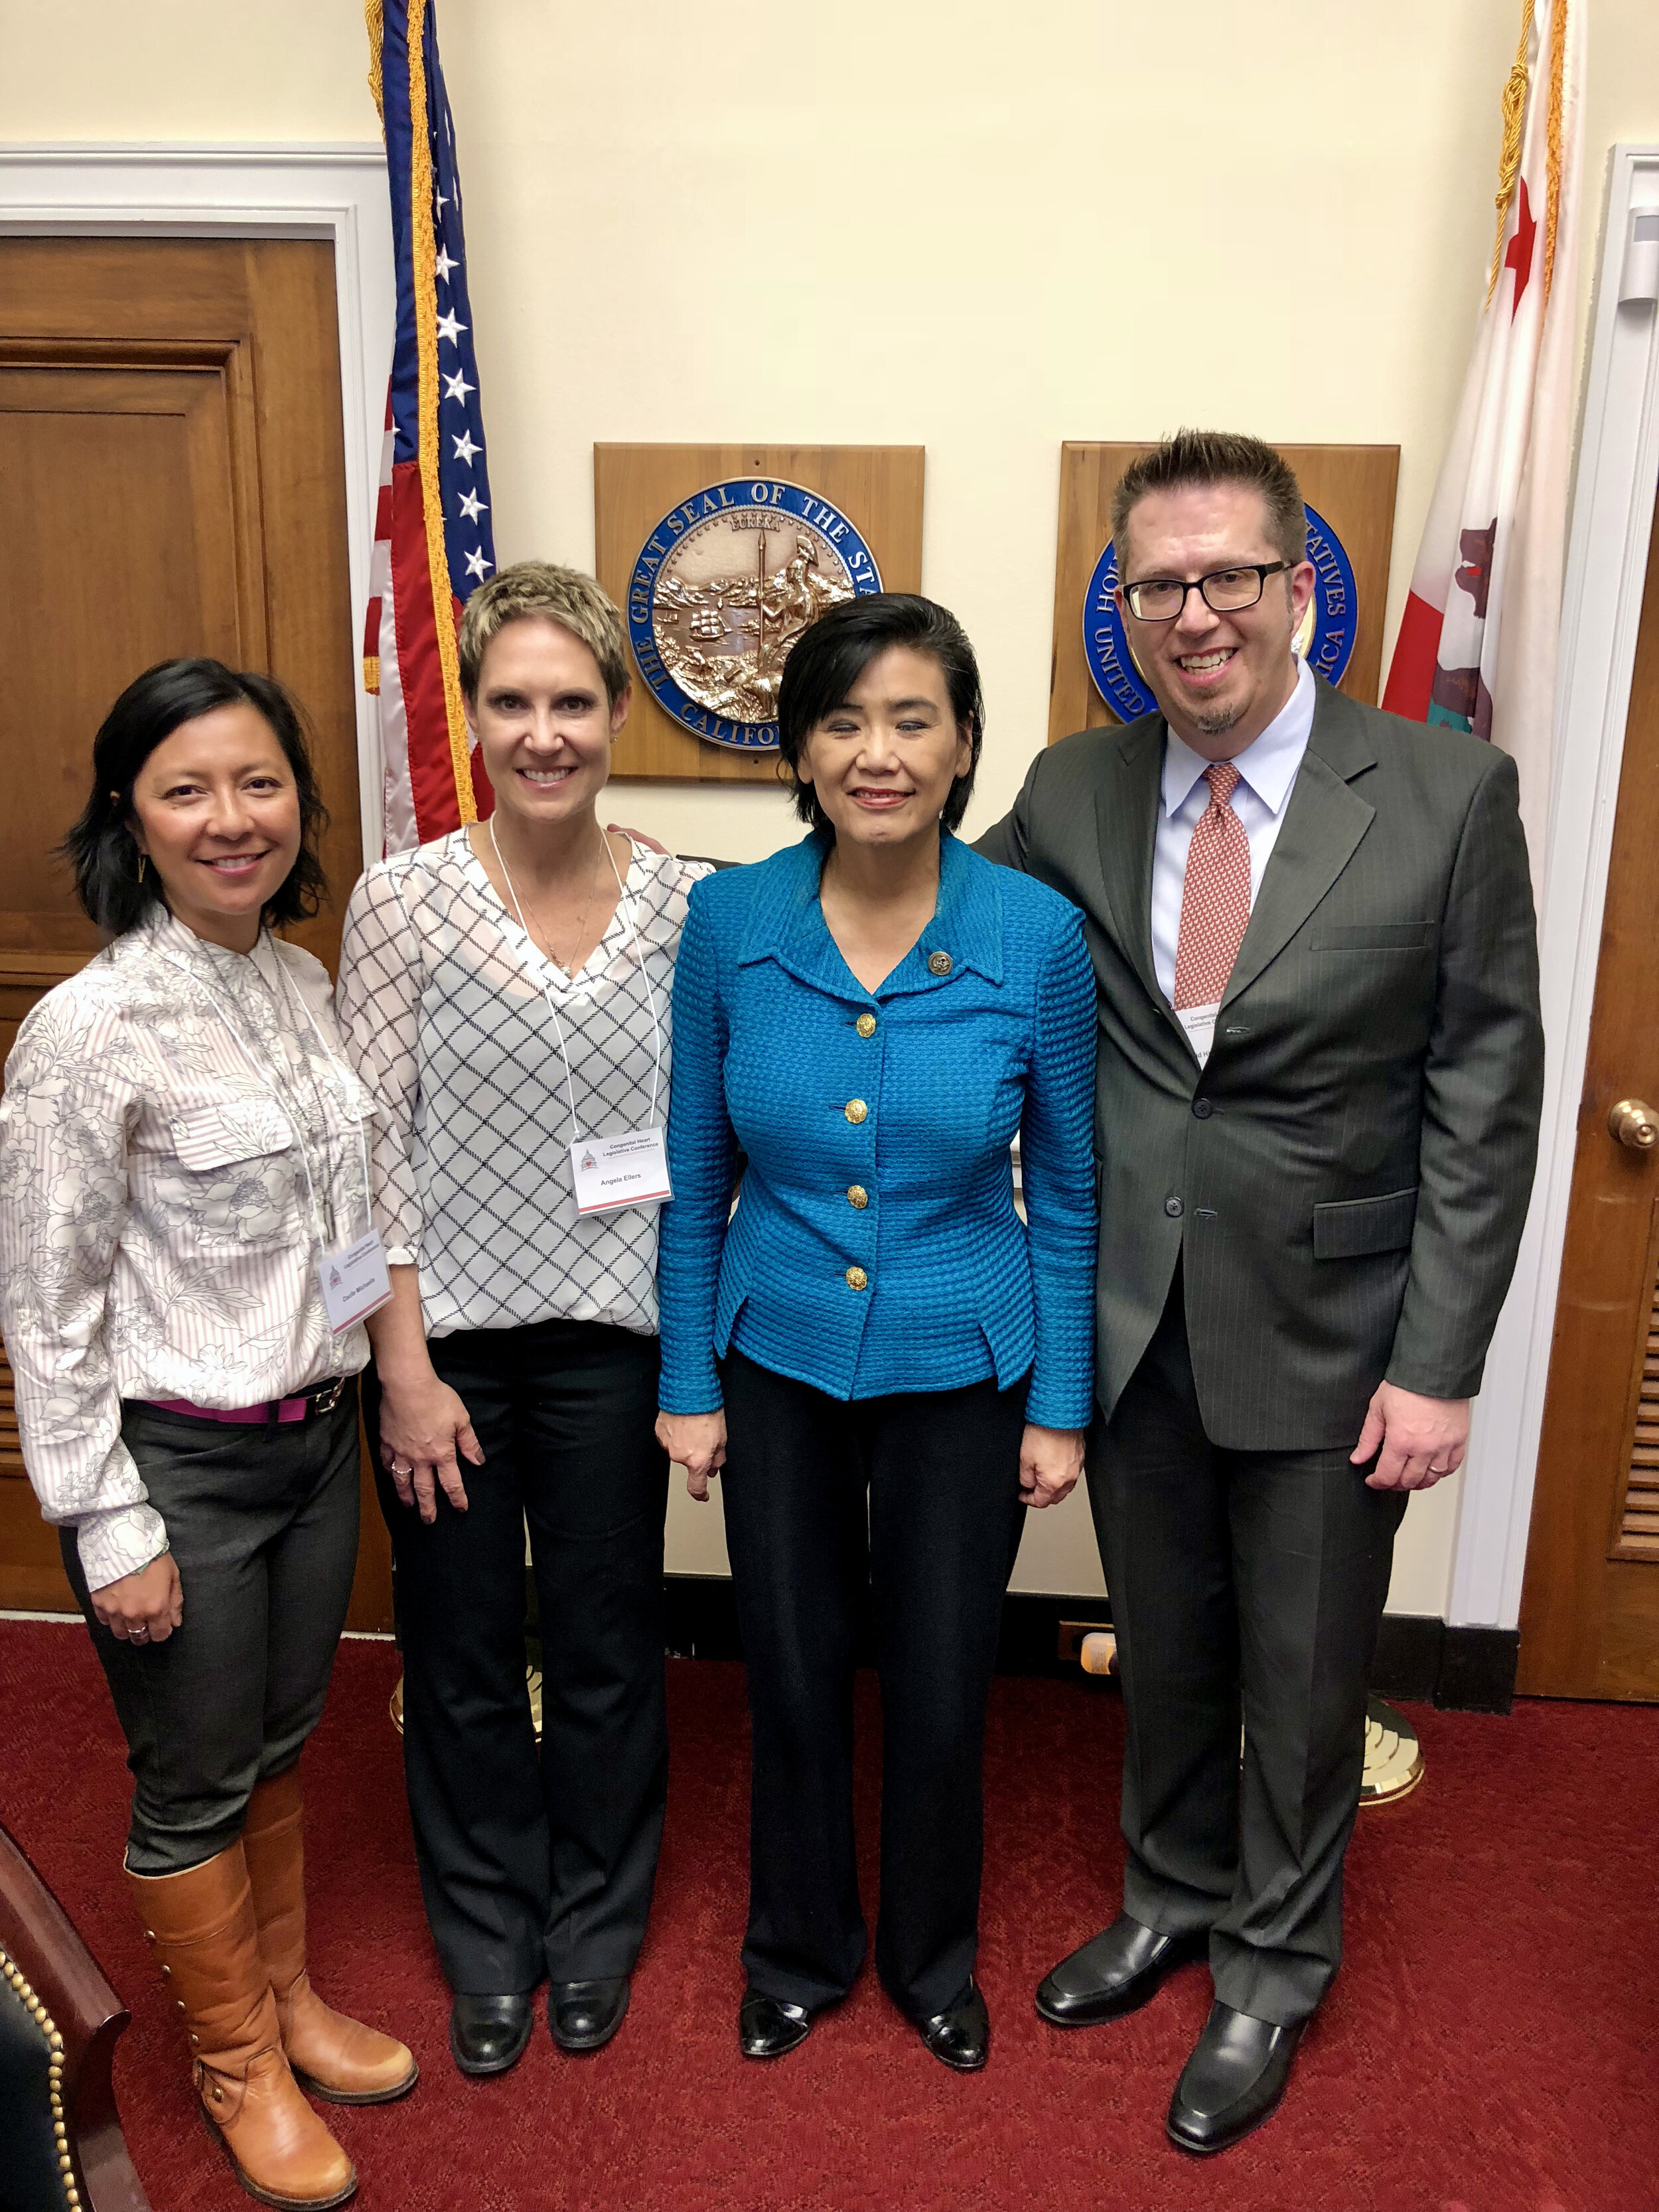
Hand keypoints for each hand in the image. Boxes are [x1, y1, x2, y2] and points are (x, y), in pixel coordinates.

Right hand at [92, 1551, 182, 1644]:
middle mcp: (134, 1614)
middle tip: (146, 1622)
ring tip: (130, 1616)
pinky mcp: (98, 1604)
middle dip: (145, 1633)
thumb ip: (175, 1601)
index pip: (160, 1635)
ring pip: (120, 1634)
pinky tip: (116, 1607)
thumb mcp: (173, 1575)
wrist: (123, 1540)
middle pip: (139, 1638)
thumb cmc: (152, 1556)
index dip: (163, 1631)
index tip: (162, 1624)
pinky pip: (104, 1621)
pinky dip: (111, 1618)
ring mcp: (114, 1611)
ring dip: (127, 1628)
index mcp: (155, 1608)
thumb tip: (175, 1622)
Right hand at [377, 1363, 483, 1521]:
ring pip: (403, 1481)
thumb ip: (469, 1442)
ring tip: (409, 1506)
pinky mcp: (386, 1443)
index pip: (451, 1482)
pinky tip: (392, 1477)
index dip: (457, 1497)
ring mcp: (401, 1452)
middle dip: (428, 1507)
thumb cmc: (437, 1399)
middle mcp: (421, 1458)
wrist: (407, 1386)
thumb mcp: (461, 1419)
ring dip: (406, 1496)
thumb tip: (478, 1461)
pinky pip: (387, 1463)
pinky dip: (390, 1473)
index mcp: (441, 1453)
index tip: (461, 1508)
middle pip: (424, 1489)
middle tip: (429, 1521)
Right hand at [656, 1410, 726, 1501]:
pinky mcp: (659, 1433)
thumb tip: (714, 1468)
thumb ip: (718, 1458)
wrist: (690, 1391)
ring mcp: (667, 1445)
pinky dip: (675, 1433)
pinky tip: (683, 1422)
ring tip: (693, 1425)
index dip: (700, 1494)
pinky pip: (669, 1438)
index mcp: (697, 1460)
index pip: (696, 1486)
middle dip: (696, 1454)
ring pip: (678, 1449)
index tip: (703, 1495)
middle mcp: (680, 1456)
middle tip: (703, 1437)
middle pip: (688, 1462)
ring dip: (685, 1442)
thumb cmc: (708, 1411)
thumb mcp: (722, 1438)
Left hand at [1019, 1423, 1083, 1507]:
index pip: (1041, 1501)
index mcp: (1054, 1482)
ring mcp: (1077, 1468)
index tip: (1022, 1495)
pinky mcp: (1080, 1457)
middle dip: (1042, 1496)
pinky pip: (1071, 1474)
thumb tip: (1027, 1486)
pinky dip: (1061, 1476)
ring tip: (1041, 1477)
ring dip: (1052, 1487)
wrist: (1059, 1413)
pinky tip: (1053, 1466)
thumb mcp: (1025, 1459)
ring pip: (1064, 1487)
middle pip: (1055, 1497)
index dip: (1028, 1500)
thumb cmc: (1043, 1432)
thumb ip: (1025, 1478)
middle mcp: (1069, 1478)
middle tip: (1030, 1488)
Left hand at [1351, 1383, 1469, 1490]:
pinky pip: (1451, 1467)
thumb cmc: (1407, 1385)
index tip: (1373, 1480)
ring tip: (1408, 1477)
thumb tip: (1358, 1458)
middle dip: (1395, 1484)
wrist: (1434, 1370)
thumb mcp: (1378, 1409)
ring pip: (1431, 1479)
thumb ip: (1368, 1438)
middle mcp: (1425, 1448)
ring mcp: (1444, 1446)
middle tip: (1388, 1479)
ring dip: (1417, 1482)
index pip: (1388, 1476)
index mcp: (1401, 1440)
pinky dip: (1440, 1473)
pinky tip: (1431, 1469)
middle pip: (1409, 1481)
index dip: (1377, 1482)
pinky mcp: (1459, 1441)